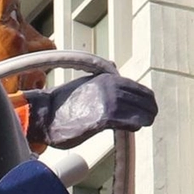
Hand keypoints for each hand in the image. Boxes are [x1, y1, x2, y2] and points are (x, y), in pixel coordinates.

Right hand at [24, 73, 157, 149]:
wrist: (43, 116)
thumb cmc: (61, 103)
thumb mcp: (84, 82)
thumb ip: (101, 79)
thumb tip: (113, 64)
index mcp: (107, 77)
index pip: (139, 89)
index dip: (146, 100)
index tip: (147, 108)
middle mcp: (110, 86)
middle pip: (144, 100)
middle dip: (148, 110)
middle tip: (149, 118)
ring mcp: (108, 101)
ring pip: (140, 112)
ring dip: (143, 119)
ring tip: (141, 124)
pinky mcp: (104, 118)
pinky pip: (130, 123)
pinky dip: (134, 126)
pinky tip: (132, 129)